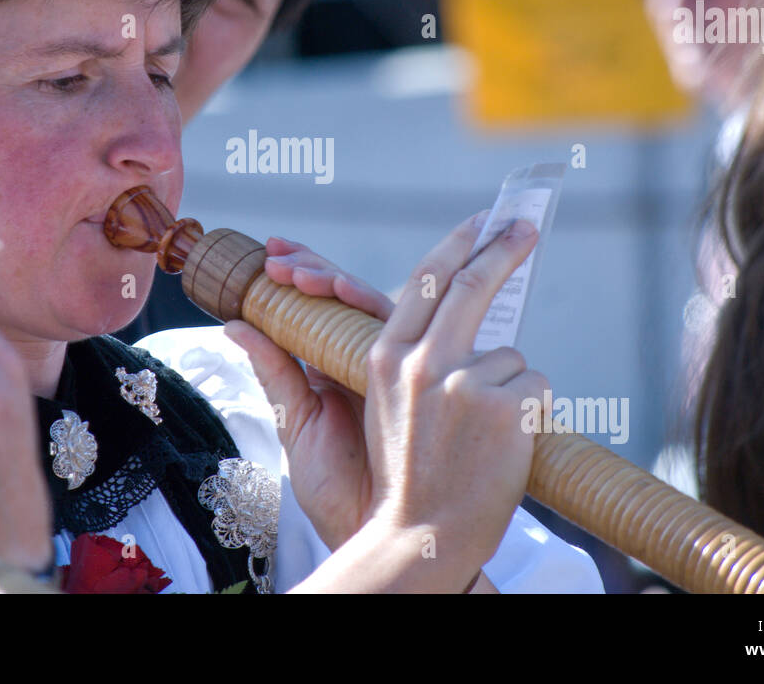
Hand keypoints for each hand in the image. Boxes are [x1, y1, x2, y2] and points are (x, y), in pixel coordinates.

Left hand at [225, 237, 392, 549]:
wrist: (376, 527)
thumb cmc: (336, 486)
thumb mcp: (296, 421)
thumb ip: (274, 371)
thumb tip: (233, 324)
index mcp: (333, 365)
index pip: (317, 309)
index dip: (298, 276)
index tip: (268, 256)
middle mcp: (363, 357)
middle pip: (343, 297)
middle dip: (311, 268)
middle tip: (278, 258)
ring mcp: (393, 362)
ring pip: (368, 304)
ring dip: (332, 281)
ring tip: (298, 273)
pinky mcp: (419, 372)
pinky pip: (398, 327)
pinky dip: (368, 304)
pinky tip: (342, 292)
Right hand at [232, 215, 547, 590]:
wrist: (420, 542)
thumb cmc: (372, 487)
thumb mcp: (313, 427)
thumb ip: (286, 369)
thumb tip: (234, 326)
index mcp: (381, 358)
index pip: (422, 284)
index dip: (453, 247)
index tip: (480, 221)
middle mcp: (423, 362)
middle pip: (470, 287)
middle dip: (501, 249)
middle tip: (526, 226)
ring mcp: (466, 384)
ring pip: (505, 354)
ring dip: (502, 385)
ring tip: (479, 435)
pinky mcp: (503, 408)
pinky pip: (530, 385)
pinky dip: (524, 410)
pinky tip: (501, 443)